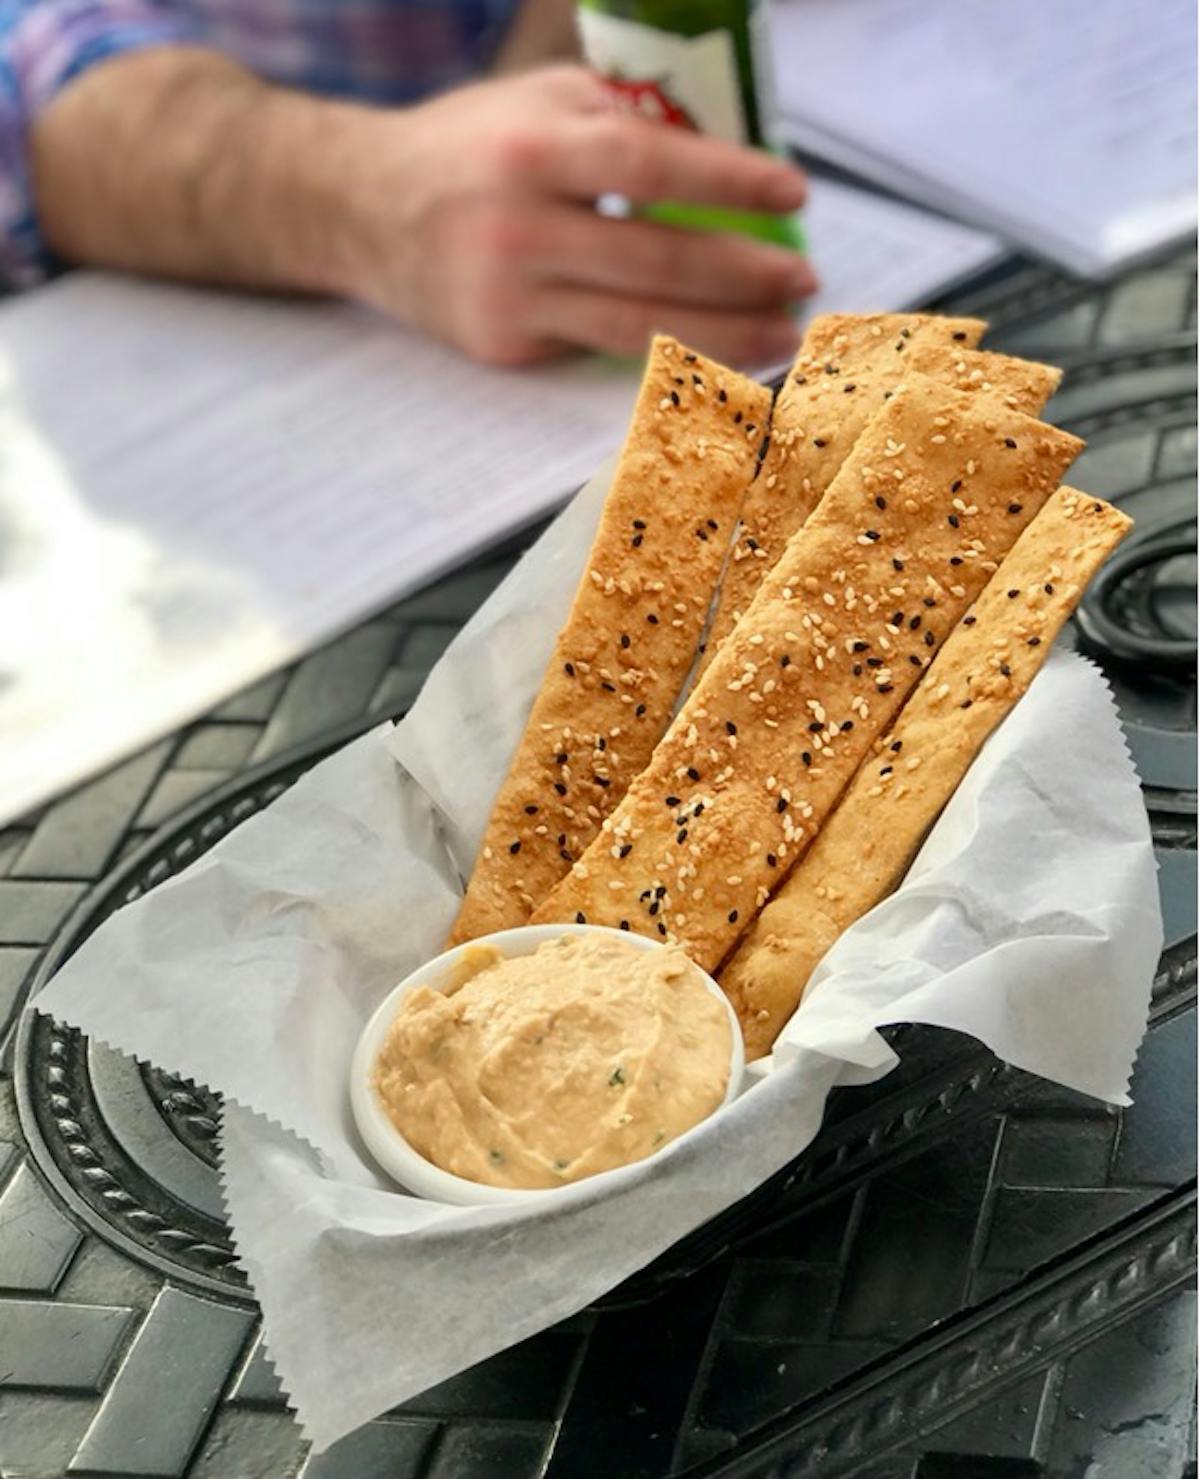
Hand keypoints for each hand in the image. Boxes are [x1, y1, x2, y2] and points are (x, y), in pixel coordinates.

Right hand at [336, 65, 814, 365]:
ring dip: (722, 333)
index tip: (792, 193)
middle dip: (743, 275)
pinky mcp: (504, 345)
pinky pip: (598, 349)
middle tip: (802, 280)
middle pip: (655, 258)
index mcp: (532, 148)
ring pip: (636, 324)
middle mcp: (518, 226)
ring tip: (780, 334)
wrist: (362, 212)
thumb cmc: (470, 148)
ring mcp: (509, 296)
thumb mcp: (539, 102)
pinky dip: (664, 350)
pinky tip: (712, 349)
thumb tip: (726, 161)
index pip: (648, 164)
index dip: (726, 181)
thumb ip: (622, 120)